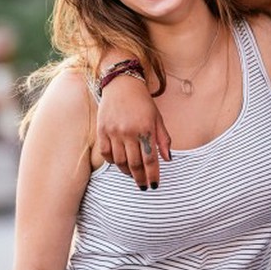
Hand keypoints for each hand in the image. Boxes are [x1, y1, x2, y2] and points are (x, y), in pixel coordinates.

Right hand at [96, 74, 170, 189]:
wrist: (122, 84)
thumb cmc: (143, 103)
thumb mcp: (158, 118)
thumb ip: (163, 139)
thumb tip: (168, 159)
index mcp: (146, 129)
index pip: (150, 159)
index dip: (153, 175)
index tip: (154, 186)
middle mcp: (129, 132)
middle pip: (135, 164)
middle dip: (140, 178)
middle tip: (143, 186)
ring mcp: (114, 131)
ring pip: (120, 161)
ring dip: (127, 172)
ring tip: (132, 174)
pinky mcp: (102, 130)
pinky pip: (106, 153)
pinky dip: (112, 161)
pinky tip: (119, 162)